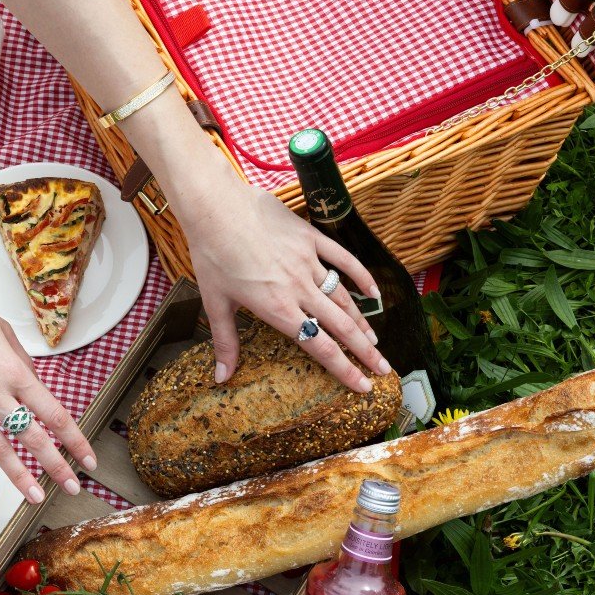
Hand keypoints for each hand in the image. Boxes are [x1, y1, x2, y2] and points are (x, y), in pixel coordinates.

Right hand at [0, 264, 95, 504]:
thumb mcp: (4, 331)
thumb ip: (22, 364)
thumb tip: (32, 386)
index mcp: (13, 371)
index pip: (54, 414)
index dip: (75, 440)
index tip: (88, 459)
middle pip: (31, 437)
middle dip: (56, 465)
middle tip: (71, 486)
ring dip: (19, 477)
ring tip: (35, 497)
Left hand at [177, 174, 390, 392]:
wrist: (216, 208)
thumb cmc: (211, 255)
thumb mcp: (215, 303)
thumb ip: (225, 342)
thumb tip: (222, 377)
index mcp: (277, 309)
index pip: (319, 347)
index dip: (344, 369)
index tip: (363, 386)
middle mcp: (298, 288)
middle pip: (340, 326)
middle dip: (364, 351)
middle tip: (383, 368)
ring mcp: (307, 262)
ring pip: (343, 297)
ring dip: (361, 320)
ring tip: (374, 340)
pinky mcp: (310, 238)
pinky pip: (343, 259)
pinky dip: (361, 276)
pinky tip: (373, 293)